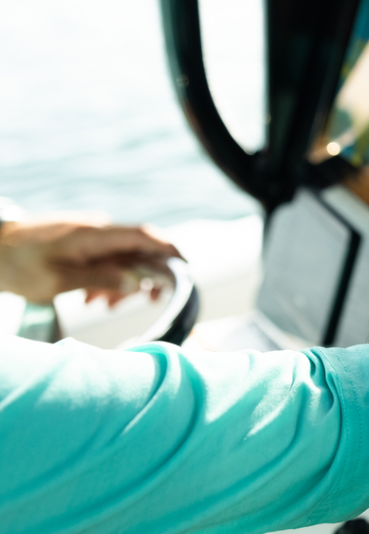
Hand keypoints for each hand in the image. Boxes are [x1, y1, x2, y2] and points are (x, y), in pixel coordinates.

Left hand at [0, 217, 181, 304]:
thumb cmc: (17, 265)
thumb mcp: (58, 280)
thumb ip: (102, 279)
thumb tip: (139, 282)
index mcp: (93, 234)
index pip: (144, 235)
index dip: (170, 249)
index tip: (186, 269)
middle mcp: (96, 229)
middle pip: (138, 249)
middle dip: (146, 276)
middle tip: (146, 303)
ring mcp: (89, 234)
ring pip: (123, 256)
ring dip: (122, 281)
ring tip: (104, 305)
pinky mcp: (81, 241)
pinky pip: (107, 257)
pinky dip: (108, 277)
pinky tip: (92, 297)